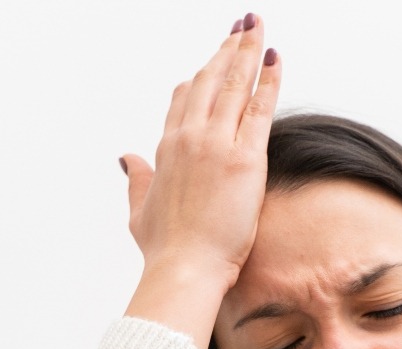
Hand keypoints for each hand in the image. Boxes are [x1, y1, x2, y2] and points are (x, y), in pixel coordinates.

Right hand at [122, 16, 281, 344]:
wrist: (184, 268)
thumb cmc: (165, 249)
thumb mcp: (139, 210)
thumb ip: (136, 179)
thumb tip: (126, 159)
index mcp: (166, 149)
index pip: (184, 99)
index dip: (200, 76)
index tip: (211, 61)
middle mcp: (188, 138)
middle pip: (210, 81)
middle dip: (227, 51)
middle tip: (241, 28)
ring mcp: (215, 144)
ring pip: (233, 85)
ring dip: (247, 53)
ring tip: (257, 30)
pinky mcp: (244, 157)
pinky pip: (259, 108)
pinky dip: (268, 81)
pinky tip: (275, 59)